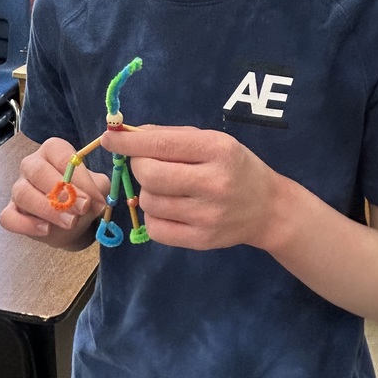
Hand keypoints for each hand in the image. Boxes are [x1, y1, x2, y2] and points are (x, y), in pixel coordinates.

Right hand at [0, 137, 109, 249]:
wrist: (72, 223)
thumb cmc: (82, 197)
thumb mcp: (96, 188)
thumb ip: (97, 190)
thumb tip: (95, 201)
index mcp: (53, 150)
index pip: (62, 157)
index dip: (78, 177)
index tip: (92, 199)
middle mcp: (32, 165)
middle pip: (38, 171)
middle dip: (62, 192)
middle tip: (82, 208)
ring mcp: (18, 188)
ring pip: (23, 194)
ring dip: (48, 210)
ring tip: (70, 222)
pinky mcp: (10, 211)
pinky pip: (9, 217)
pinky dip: (26, 225)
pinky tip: (46, 230)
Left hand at [100, 125, 279, 250]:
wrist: (268, 208)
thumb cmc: (234, 166)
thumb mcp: (212, 140)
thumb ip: (171, 137)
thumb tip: (128, 136)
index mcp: (217, 150)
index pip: (161, 145)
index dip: (129, 143)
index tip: (109, 138)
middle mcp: (214, 183)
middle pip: (150, 176)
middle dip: (138, 166)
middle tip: (145, 164)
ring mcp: (208, 216)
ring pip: (149, 202)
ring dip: (148, 192)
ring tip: (167, 187)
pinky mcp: (201, 241)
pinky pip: (155, 228)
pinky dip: (154, 216)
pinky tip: (170, 208)